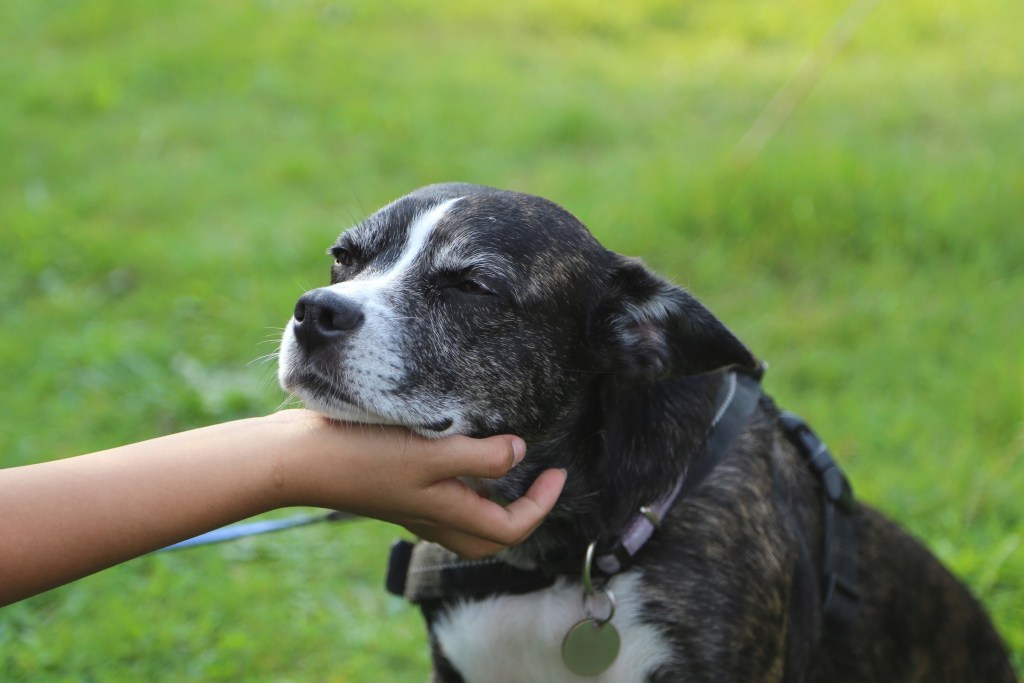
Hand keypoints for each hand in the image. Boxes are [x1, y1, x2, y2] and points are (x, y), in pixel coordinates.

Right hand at [267, 411, 566, 557]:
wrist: (300, 460)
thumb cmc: (364, 457)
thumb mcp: (431, 453)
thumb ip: (480, 456)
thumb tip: (519, 453)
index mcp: (447, 513)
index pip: (511, 527)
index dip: (542, 504)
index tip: (557, 471)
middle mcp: (433, 517)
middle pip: (490, 534)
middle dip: (523, 512)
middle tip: (540, 479)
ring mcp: (412, 506)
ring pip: (467, 517)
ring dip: (493, 497)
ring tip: (505, 461)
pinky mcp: (395, 489)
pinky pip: (442, 498)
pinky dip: (463, 482)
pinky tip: (457, 451)